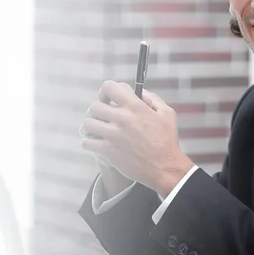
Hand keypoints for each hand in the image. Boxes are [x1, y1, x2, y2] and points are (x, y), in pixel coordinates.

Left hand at [79, 80, 194, 195]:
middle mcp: (122, 118)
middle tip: (103, 116)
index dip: (106, 91)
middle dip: (98, 110)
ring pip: (87, 123)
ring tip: (98, 130)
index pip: (109, 87)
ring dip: (92, 126)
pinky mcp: (108, 151)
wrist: (164, 167)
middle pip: (94, 106)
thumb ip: (153, 99)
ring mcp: (113, 135)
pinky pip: (86, 142)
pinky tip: (97, 143)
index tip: (108, 99)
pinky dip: (89, 142)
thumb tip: (140, 93)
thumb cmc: (167, 140)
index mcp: (135, 106)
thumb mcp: (167, 114)